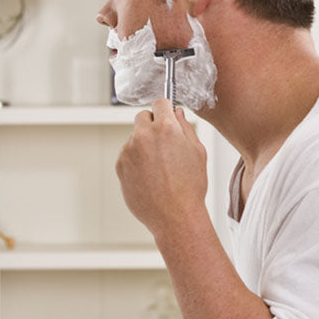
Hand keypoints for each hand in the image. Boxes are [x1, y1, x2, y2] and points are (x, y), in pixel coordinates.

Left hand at [115, 99, 208, 236]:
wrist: (175, 216)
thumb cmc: (190, 187)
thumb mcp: (198, 152)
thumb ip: (186, 128)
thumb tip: (177, 114)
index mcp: (166, 128)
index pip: (160, 102)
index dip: (166, 109)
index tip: (167, 116)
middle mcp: (143, 136)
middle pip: (143, 117)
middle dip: (152, 124)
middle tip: (164, 143)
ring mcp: (128, 151)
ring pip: (134, 138)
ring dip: (144, 145)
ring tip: (160, 168)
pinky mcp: (120, 166)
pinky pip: (128, 155)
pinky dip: (136, 161)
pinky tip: (151, 177)